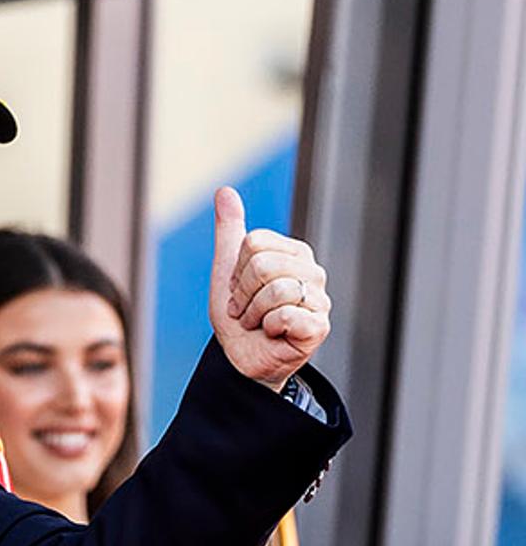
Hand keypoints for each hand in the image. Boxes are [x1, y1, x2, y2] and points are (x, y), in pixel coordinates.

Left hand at [204, 186, 331, 388]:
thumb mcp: (226, 267)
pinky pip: (285, 315)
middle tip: (245, 308)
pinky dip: (267, 326)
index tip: (238, 287)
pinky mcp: (319, 326)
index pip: (254, 243)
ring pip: (274, 289)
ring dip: (252, 311)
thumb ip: (229, 230)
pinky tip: (274, 332)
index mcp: (294, 252)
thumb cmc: (238, 313)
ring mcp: (320, 300)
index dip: (236, 269)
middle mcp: (312, 272)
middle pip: (263, 264)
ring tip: (257, 321)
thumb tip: (225, 191)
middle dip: (242, 292)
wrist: (241, 354)